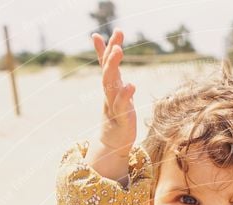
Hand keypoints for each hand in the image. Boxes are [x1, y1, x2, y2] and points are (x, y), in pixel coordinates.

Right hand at [91, 28, 136, 158]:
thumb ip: (115, 74)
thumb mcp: (117, 91)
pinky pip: (121, 105)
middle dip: (110, 55)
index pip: (106, 65)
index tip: (101, 34)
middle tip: (116, 40)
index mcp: (110, 86)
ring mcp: (114, 105)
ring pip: (110, 85)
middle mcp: (110, 94)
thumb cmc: (118, 114)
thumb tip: (114, 52)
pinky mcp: (122, 118)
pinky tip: (131, 85)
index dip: (104, 49)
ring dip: (113, 67)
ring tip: (119, 50)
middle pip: (107, 72)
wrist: (114, 142)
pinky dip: (125, 95)